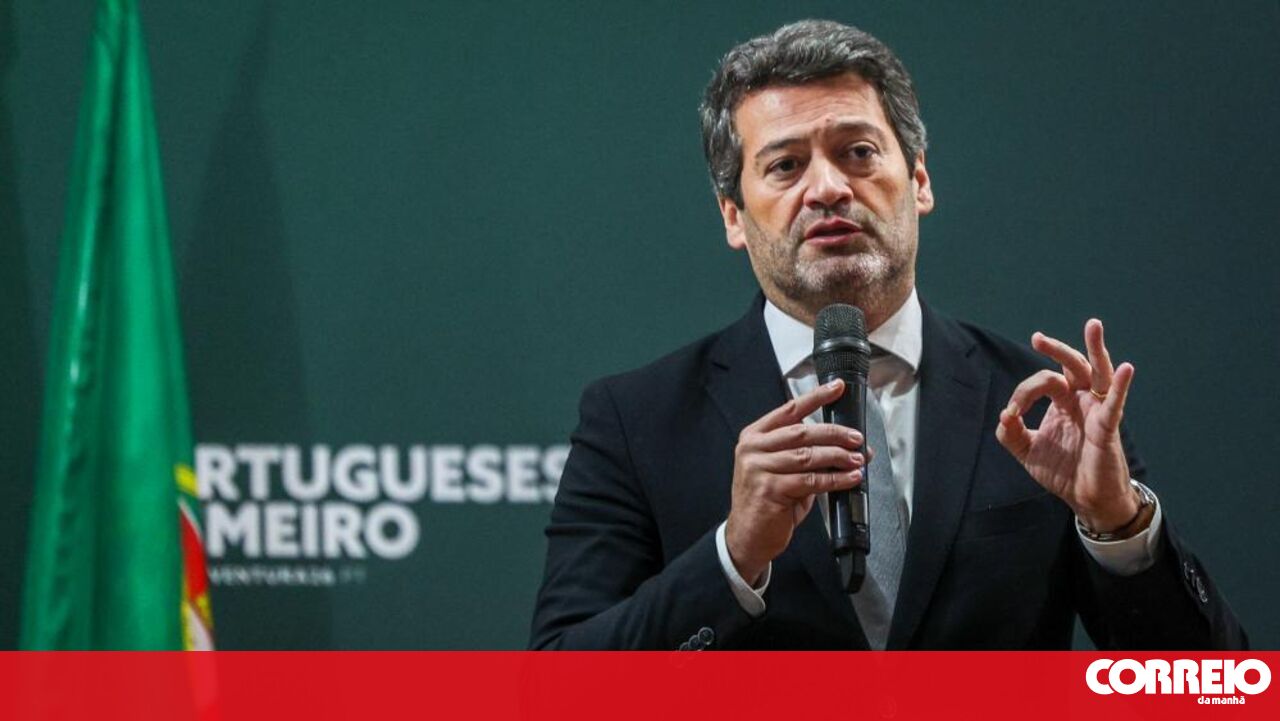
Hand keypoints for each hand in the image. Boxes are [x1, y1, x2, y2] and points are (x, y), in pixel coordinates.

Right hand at [725, 379, 867, 584]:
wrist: (748, 535)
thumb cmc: (768, 501)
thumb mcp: (782, 470)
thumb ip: (805, 454)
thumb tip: (846, 445)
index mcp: (754, 436)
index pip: (789, 410)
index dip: (816, 397)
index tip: (837, 388)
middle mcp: (753, 449)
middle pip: (802, 432)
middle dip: (835, 433)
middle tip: (857, 438)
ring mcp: (759, 468)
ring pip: (808, 455)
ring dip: (838, 457)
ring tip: (858, 459)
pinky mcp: (770, 489)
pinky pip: (811, 480)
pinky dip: (835, 479)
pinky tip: (850, 478)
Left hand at [996, 319, 1141, 532]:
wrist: (1086, 499)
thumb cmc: (1063, 471)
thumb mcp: (1028, 451)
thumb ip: (1011, 433)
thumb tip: (1004, 415)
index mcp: (1064, 403)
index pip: (1043, 382)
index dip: (1023, 394)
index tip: (1012, 413)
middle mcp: (1082, 400)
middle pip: (1072, 366)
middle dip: (1056, 349)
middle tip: (1037, 338)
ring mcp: (1097, 410)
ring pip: (1098, 373)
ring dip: (1095, 349)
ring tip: (1093, 326)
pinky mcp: (1108, 426)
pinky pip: (1115, 403)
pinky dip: (1121, 386)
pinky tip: (1126, 369)